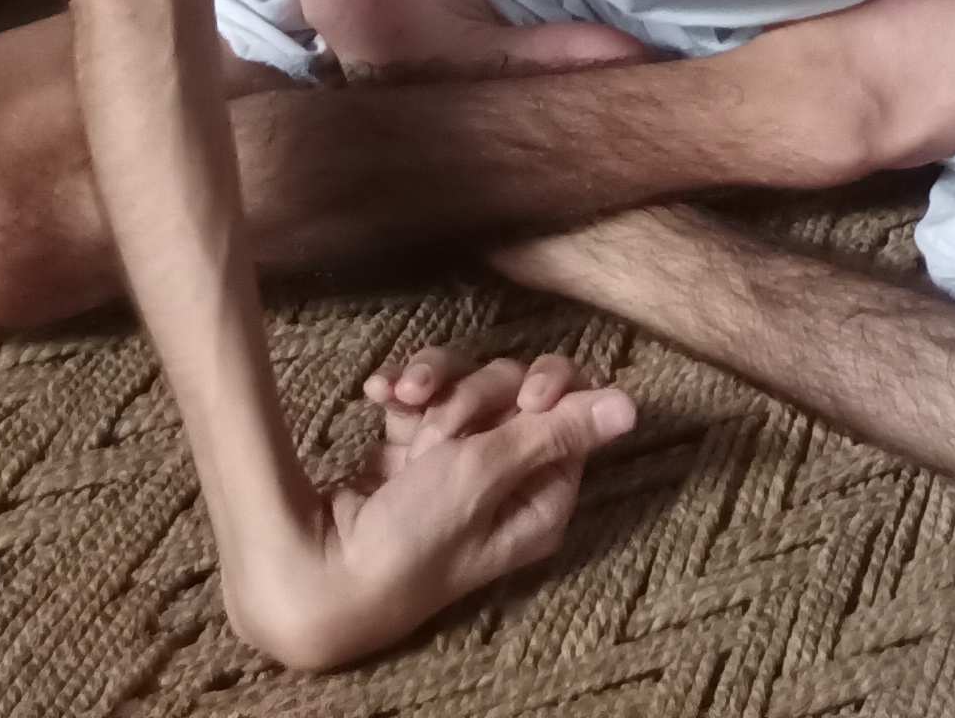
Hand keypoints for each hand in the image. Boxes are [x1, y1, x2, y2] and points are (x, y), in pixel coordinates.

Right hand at [221, 348, 640, 667]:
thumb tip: (631, 407)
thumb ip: (554, 432)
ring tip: (402, 404)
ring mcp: (457, 462)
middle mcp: (505, 478)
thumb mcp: (484, 477)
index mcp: (541, 495)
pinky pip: (423, 396)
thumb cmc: (412, 537)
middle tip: (444, 427)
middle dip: (478, 392)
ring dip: (436, 386)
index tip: (522, 398)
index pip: (572, 413)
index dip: (548, 390)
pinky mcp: (412, 451)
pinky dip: (402, 390)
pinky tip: (378, 394)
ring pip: (467, 384)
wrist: (322, 569)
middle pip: (517, 390)